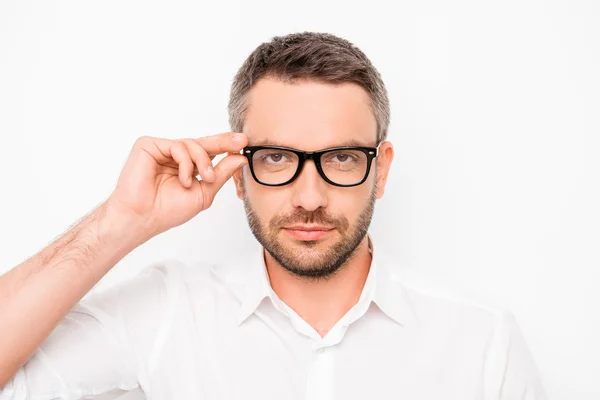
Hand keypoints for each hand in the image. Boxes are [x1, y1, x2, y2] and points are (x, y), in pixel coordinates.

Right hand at [105, 132, 247, 238]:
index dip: (226, 147)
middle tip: (241, 141)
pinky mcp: (149, 145)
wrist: (143, 218)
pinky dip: (186, 162)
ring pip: (193, 144)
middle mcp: (174, 157)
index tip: (244, 144)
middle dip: (223, 142)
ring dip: (204, 161)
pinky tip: (184, 178)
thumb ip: (221, 174)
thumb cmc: (167, 211)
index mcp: (186, 167)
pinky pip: (177, 146)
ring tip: (205, 178)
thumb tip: (240, 158)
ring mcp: (161, 150)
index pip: (209, 153)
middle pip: (202, 143)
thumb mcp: (204, 193)